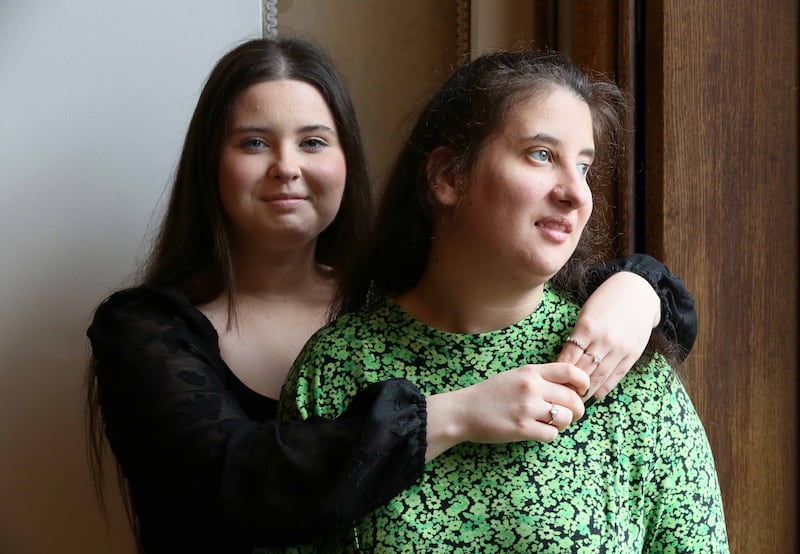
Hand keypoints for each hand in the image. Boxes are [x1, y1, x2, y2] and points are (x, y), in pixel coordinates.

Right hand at [424, 362, 588, 461]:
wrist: (462, 411)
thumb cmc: (489, 395)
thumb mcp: (514, 376)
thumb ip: (538, 379)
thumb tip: (569, 388)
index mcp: (530, 372)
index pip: (571, 372)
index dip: (583, 383)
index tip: (581, 392)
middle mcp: (531, 387)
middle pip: (573, 399)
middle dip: (577, 411)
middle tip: (569, 416)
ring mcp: (527, 408)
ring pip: (565, 418)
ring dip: (562, 424)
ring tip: (551, 424)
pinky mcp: (522, 428)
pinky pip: (551, 434)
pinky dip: (548, 435)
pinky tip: (538, 432)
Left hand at [557, 271, 659, 400]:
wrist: (638, 292)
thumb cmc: (606, 301)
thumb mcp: (586, 313)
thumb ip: (577, 336)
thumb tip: (563, 360)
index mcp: (587, 327)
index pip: (568, 357)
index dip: (559, 373)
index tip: (551, 383)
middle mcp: (604, 340)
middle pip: (583, 370)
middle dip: (570, 386)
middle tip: (559, 398)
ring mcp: (620, 349)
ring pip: (599, 377)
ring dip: (586, 392)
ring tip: (574, 401)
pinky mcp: (632, 354)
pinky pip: (616, 376)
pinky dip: (604, 388)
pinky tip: (594, 395)